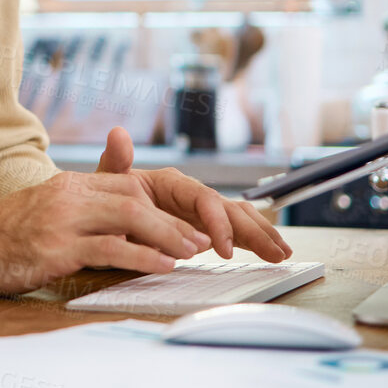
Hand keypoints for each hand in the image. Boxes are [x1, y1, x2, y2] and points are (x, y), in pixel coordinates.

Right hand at [0, 169, 214, 296]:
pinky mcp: (57, 247)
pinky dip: (143, 257)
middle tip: (201, 239)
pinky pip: (111, 248)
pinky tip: (163, 267)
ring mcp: (63, 219)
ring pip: (130, 217)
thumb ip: (80, 213)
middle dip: (174, 219)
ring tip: (191, 252)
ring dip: (167, 235)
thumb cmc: (2, 239)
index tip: (188, 224)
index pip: (127, 186)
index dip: (162, 205)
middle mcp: (70, 195)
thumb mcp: (45, 215)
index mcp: (70, 186)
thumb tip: (118, 231)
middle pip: (136, 198)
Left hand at [95, 127, 290, 261]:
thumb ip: (115, 162)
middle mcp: (193, 196)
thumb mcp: (106, 182)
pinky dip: (255, 242)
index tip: (222, 249)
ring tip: (283, 254)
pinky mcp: (204, 231)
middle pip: (230, 210)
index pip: (205, 200)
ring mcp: (201, 214)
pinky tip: (274, 253)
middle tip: (274, 253)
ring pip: (239, 221)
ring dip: (262, 236)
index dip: (217, 223)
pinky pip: (235, 233)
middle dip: (254, 231)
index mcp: (174, 183)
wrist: (104, 215)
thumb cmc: (107, 198)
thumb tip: (117, 134)